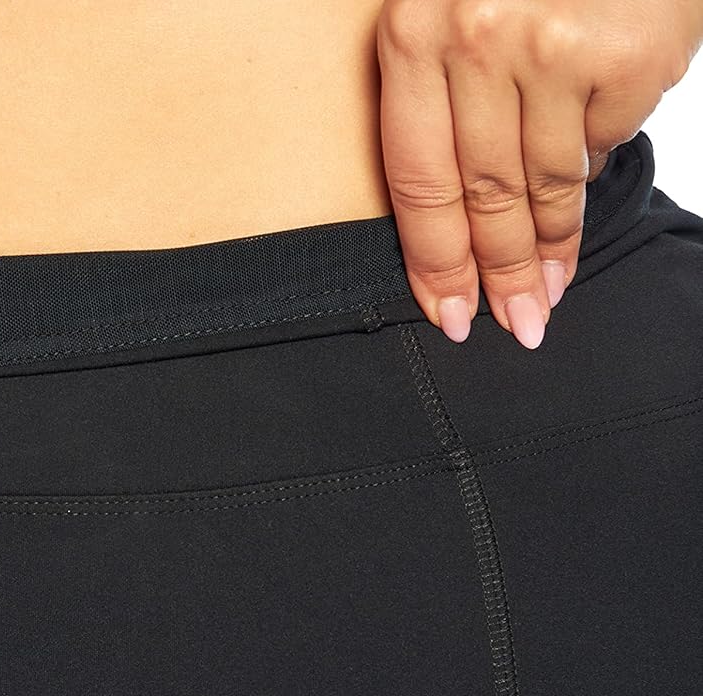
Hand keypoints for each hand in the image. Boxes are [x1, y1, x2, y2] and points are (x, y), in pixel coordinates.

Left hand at [375, 0, 702, 347]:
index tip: (449, 314)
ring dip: (551, 247)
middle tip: (515, 324)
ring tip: (551, 289)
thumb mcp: (451, 4)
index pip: (416, 182)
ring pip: (546, 184)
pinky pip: (605, 140)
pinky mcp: (622, 56)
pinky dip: (600, 153)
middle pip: (482, 197)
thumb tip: (465, 211)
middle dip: (498, 274)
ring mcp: (552, 48)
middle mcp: (475, 41)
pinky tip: (595, 158)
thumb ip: (442, 93)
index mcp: (413, 32)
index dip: (434, 262)